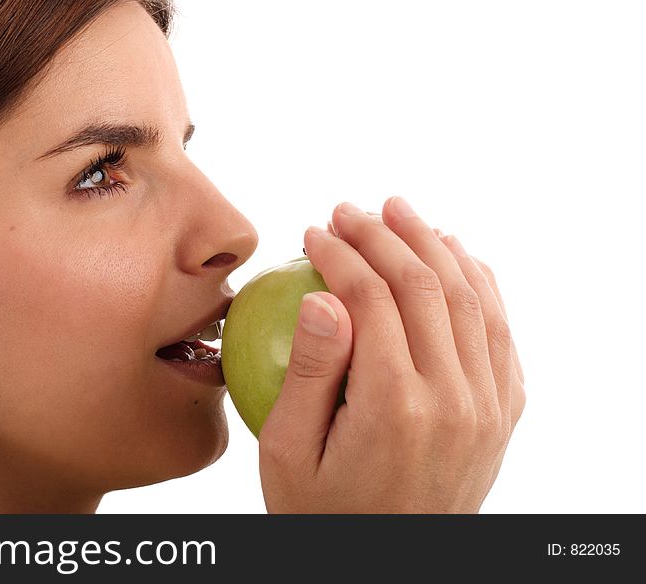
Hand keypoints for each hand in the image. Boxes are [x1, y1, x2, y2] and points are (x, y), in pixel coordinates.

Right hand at [258, 197, 524, 512]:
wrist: (385, 568)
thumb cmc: (322, 512)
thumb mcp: (287, 453)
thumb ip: (309, 373)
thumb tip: (322, 297)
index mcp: (395, 406)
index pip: (371, 298)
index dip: (341, 253)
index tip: (314, 232)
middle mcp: (455, 400)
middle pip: (424, 286)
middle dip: (384, 235)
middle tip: (351, 209)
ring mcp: (488, 407)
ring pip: (471, 298)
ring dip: (435, 245)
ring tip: (402, 213)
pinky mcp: (502, 414)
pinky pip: (500, 332)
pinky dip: (481, 284)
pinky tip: (458, 258)